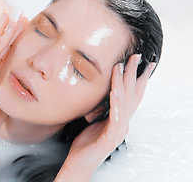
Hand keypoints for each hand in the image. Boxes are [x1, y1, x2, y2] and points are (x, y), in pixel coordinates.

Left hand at [55, 54, 155, 180]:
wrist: (80, 163)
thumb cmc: (86, 142)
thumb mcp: (94, 121)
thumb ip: (100, 109)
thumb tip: (100, 94)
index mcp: (119, 118)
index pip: (131, 95)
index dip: (137, 78)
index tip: (140, 63)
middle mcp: (123, 123)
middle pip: (131, 95)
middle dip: (134, 74)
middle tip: (136, 57)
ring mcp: (118, 131)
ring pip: (125, 103)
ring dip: (123, 83)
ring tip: (121, 67)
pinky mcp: (111, 138)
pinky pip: (116, 117)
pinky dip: (116, 103)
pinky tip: (114, 91)